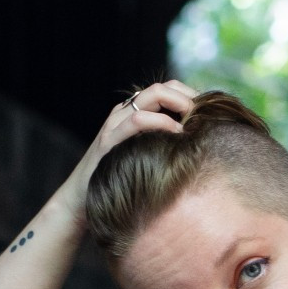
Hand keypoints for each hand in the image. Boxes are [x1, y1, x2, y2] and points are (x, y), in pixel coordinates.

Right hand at [56, 77, 197, 216]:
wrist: (79, 200)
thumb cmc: (117, 183)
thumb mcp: (143, 159)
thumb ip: (161, 147)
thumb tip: (196, 148)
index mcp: (132, 114)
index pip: (165, 90)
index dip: (189, 95)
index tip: (208, 112)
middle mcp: (123, 113)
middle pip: (161, 87)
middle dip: (187, 96)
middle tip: (204, 114)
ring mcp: (115, 124)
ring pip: (150, 96)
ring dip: (177, 103)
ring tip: (193, 121)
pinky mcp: (109, 140)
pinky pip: (137, 121)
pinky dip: (161, 123)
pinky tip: (176, 135)